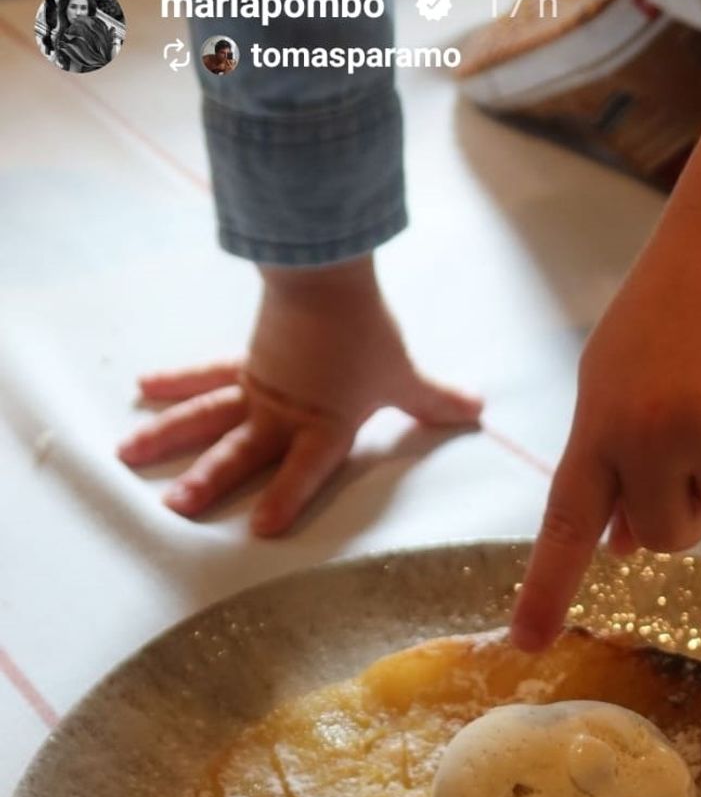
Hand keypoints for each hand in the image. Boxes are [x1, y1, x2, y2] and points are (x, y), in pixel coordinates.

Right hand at [117, 256, 482, 535]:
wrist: (329, 269)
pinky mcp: (246, 361)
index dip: (287, 496)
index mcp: (324, 422)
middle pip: (240, 448)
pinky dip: (175, 382)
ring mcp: (257, 386)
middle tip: (175, 506)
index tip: (262, 527)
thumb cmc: (369, 327)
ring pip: (207, 415)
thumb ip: (433, 399)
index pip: (306, 467)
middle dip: (208, 478)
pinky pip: (205, 376)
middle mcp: (283, 410)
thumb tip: (476, 410)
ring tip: (128, 456)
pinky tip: (141, 389)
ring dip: (168, 436)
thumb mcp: (404, 371)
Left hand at [510, 209, 700, 649]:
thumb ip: (614, 465)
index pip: (567, 525)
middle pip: (674, 537)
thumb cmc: (669, 316)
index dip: (547, 588)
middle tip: (698, 436)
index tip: (529, 645)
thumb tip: (626, 547)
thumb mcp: (618, 384)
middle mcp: (651, 435)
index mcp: (598, 427)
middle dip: (690, 506)